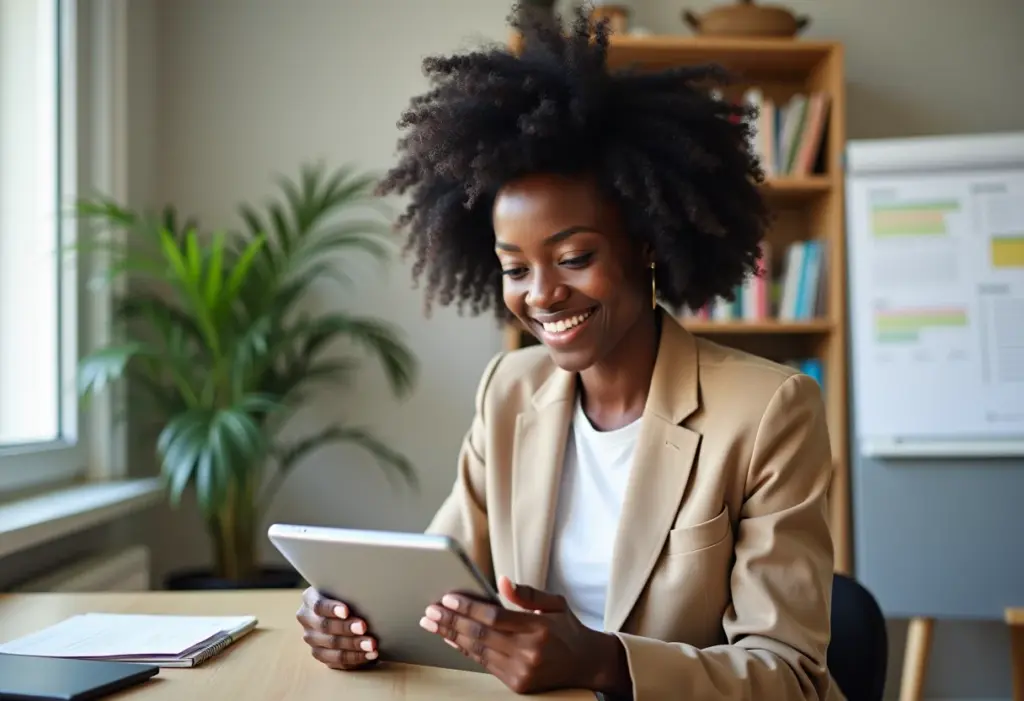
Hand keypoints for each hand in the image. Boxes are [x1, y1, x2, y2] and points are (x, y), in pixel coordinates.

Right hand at [296, 586, 378, 669]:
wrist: (344, 609)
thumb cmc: (348, 593)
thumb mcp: (345, 587)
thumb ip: (349, 588)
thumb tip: (370, 589)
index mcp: (310, 599)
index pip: (318, 605)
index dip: (331, 609)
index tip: (346, 611)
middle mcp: (307, 619)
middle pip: (325, 626)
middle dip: (346, 628)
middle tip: (364, 628)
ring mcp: (312, 639)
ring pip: (332, 645)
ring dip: (354, 646)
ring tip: (372, 645)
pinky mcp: (321, 654)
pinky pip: (337, 660)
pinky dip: (355, 658)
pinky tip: (370, 655)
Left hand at [418, 575, 627, 694]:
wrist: (586, 664)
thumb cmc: (568, 629)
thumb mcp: (555, 603)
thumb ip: (527, 593)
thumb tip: (501, 581)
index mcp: (539, 627)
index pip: (495, 616)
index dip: (468, 607)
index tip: (447, 599)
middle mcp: (529, 652)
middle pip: (481, 634)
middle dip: (451, 621)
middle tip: (429, 611)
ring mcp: (522, 671)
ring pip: (478, 651)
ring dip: (452, 636)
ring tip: (432, 624)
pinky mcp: (517, 684)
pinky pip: (485, 664)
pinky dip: (466, 650)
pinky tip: (452, 639)